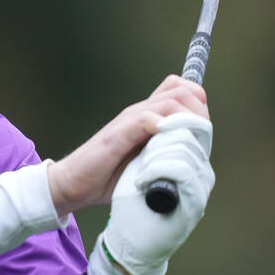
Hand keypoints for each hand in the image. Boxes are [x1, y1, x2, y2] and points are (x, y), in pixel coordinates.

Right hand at [47, 75, 207, 214]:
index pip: (184, 91)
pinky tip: (165, 146)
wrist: (72, 183)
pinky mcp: (117, 135)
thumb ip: (165, 155)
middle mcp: (139, 113)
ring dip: (186, 123)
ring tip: (186, 146)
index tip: (202, 135)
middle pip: (184, 92)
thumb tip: (195, 163)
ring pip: (170, 102)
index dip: (200, 109)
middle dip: (200, 116)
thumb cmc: (108, 176)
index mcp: (147, 117)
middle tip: (199, 142)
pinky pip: (146, 120)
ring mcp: (128, 121)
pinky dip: (162, 128)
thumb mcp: (145, 163)